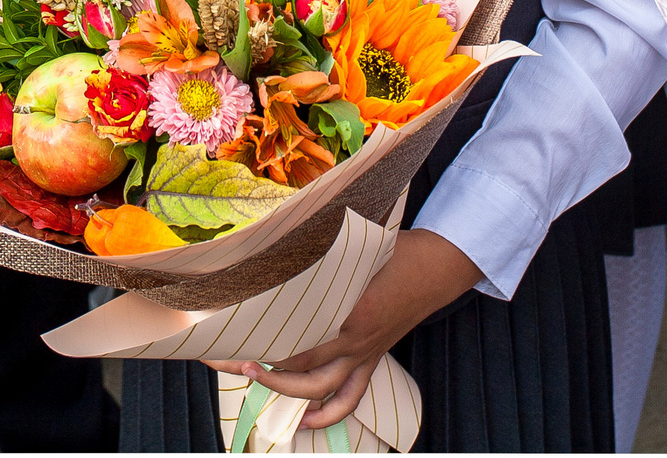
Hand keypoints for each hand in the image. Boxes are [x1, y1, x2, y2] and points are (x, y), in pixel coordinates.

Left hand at [213, 227, 478, 430]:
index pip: (296, 337)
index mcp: (347, 312)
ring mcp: (363, 354)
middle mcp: (353, 341)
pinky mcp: (371, 359)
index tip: (235, 331)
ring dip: (285, 390)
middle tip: (229, 357)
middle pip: (298, 366)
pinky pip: (351, 396)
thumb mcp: (355, 246)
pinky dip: (329, 414)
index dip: (263, 338)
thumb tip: (278, 248)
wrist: (436, 266)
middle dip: (261, 366)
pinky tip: (307, 420)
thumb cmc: (394, 249)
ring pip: (319, 388)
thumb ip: (319, 255)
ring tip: (253, 377)